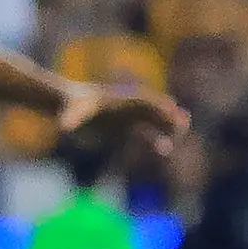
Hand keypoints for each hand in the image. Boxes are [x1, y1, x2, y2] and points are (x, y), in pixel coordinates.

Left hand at [55, 80, 188, 154]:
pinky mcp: (125, 129)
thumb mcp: (70, 112)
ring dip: (165, 127)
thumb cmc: (69, 106)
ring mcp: (127, 117)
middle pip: (151, 109)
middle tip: (184, 121)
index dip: (155, 103)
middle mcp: (125, 106)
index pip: (140, 100)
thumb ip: (70, 119)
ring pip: (152, 122)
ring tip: (181, 132)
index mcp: (116, 99)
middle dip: (167, 114)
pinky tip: (166, 148)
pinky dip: (155, 139)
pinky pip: (145, 134)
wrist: (67, 105)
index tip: (170, 108)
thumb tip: (63, 127)